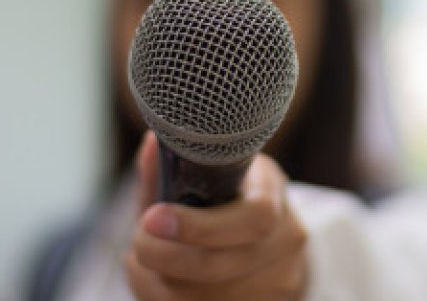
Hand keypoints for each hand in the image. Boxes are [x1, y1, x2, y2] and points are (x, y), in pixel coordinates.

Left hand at [125, 132, 308, 300]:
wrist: (268, 241)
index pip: (253, 216)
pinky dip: (170, 300)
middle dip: (168, 257)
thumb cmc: (224, 201)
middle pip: (224, 263)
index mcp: (271, 190)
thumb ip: (173, 167)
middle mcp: (287, 236)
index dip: (199, 226)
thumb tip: (151, 142)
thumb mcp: (204, 175)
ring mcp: (282, 279)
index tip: (153, 218)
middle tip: (139, 243)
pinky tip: (161, 283)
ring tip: (145, 263)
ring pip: (211, 297)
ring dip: (162, 283)